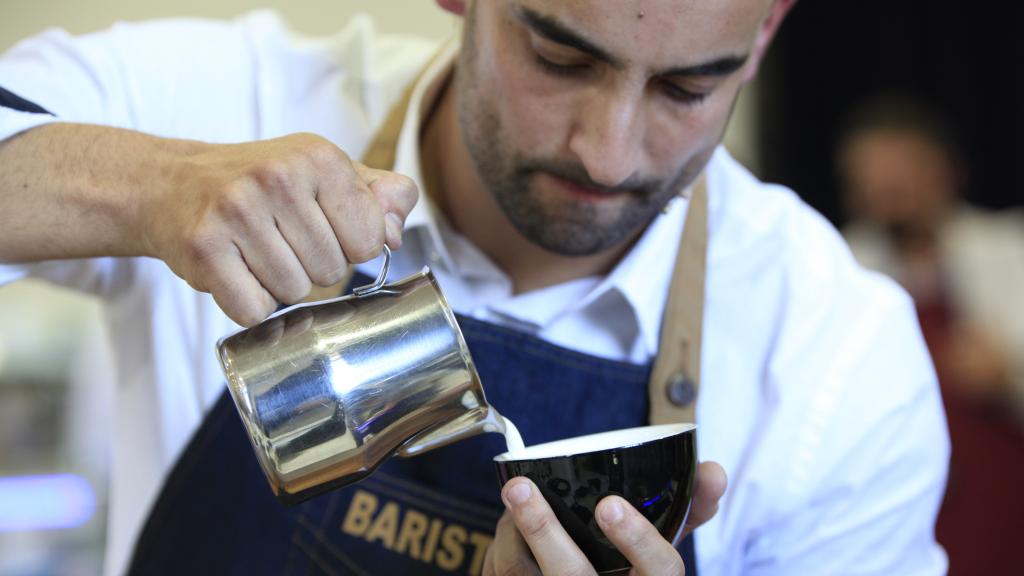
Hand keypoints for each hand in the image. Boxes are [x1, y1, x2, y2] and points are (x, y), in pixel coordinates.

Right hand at [141, 133, 417, 325]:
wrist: (170, 185)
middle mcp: (277, 178)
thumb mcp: (326, 172)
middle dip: (313, 267)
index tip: (321, 227)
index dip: (350, 246)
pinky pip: (255, 310)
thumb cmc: (262, 184)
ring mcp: (237, 212)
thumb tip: (394, 233)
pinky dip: (249, 303)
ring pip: (295, 293)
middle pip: (333, 271)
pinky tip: (235, 270)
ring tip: (257, 252)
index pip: (370, 240)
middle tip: (281, 239)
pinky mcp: (204, 248)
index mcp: (319, 157)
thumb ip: (379, 197)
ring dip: (280, 285)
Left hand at [483, 461, 726, 575]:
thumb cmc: (628, 575)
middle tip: (521, 488)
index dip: (639, 540)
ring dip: (512, 534)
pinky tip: (507, 525)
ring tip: (512, 494)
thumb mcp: (659, 552)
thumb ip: (687, 512)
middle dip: (544, 531)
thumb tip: (713, 470)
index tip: (610, 505)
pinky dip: (503, 547)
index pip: (659, 571)